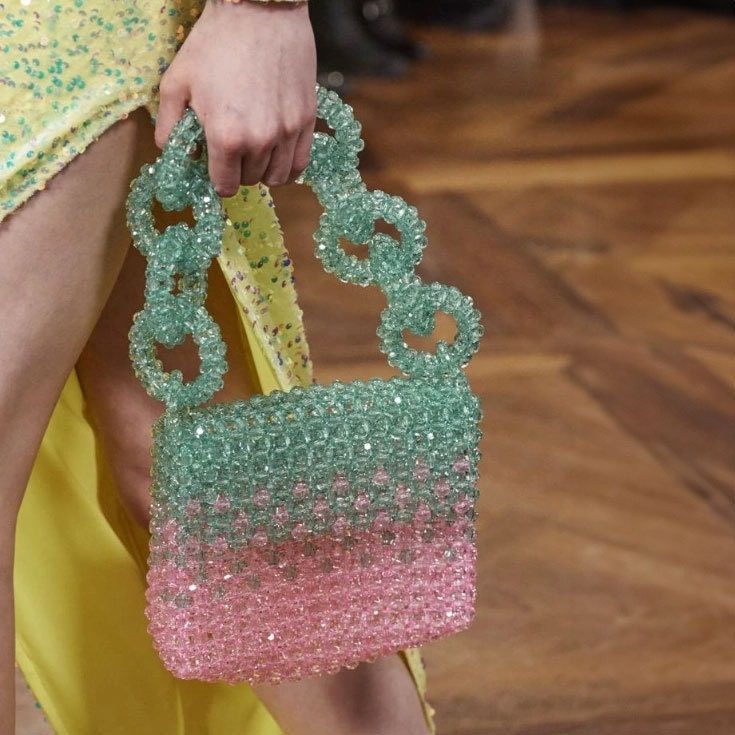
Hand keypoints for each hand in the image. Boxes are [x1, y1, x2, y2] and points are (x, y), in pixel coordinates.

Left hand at [155, 0, 316, 195]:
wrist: (260, 10)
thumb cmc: (214, 43)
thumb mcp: (176, 81)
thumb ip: (169, 126)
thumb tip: (171, 155)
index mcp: (225, 137)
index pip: (223, 186)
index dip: (216, 179)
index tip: (214, 165)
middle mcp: (260, 141)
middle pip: (250, 181)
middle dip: (238, 171)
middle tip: (231, 150)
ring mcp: (287, 133)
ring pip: (276, 177)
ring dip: (263, 170)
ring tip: (254, 151)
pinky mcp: (306, 121)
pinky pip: (300, 164)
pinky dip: (287, 166)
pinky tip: (277, 153)